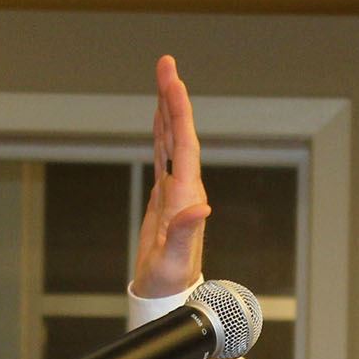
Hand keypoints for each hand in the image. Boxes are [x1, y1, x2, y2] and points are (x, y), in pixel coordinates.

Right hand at [132, 54, 211, 298]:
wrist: (167, 294)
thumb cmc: (168, 280)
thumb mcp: (173, 259)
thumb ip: (184, 232)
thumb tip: (201, 207)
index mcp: (187, 196)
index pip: (184, 143)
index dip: (179, 110)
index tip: (173, 81)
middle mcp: (186, 188)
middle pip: (180, 133)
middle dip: (173, 98)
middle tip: (165, 64)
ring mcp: (177, 190)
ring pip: (172, 140)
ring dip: (167, 109)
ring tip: (164, 79)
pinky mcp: (166, 197)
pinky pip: (163, 155)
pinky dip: (160, 133)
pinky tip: (158, 119)